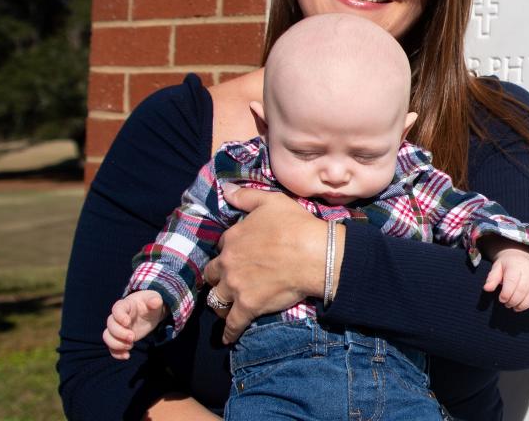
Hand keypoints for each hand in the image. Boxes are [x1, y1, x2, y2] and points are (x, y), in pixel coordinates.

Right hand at [103, 290, 165, 358]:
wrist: (150, 312)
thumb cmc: (149, 303)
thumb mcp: (154, 299)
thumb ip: (154, 300)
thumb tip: (156, 302)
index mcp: (125, 305)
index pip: (116, 309)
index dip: (119, 316)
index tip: (128, 323)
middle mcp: (118, 318)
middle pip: (110, 325)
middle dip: (120, 333)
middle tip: (133, 338)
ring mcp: (118, 329)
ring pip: (107, 337)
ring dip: (116, 344)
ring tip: (130, 346)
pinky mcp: (120, 339)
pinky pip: (112, 347)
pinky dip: (117, 353)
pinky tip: (127, 356)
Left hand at [204, 185, 342, 343]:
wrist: (314, 254)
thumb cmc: (295, 225)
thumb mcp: (270, 201)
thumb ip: (245, 196)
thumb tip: (226, 190)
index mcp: (232, 238)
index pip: (222, 246)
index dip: (229, 250)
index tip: (236, 255)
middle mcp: (228, 263)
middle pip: (214, 274)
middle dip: (219, 277)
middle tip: (228, 281)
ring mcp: (236, 287)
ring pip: (217, 299)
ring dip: (220, 303)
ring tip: (226, 306)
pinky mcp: (248, 307)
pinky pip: (232, 324)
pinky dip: (230, 332)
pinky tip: (228, 338)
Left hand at [483, 244, 528, 312]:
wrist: (522, 255)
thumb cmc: (507, 265)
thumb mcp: (497, 267)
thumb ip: (492, 278)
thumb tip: (487, 289)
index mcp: (515, 266)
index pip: (512, 282)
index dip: (506, 294)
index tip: (501, 299)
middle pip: (522, 291)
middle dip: (513, 302)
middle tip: (507, 304)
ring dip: (523, 305)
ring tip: (515, 307)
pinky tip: (527, 304)